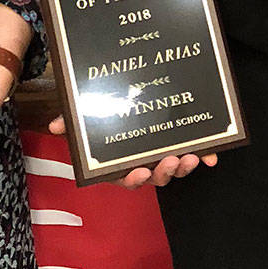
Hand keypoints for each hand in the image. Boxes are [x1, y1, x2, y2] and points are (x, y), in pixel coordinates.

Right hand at [47, 114, 217, 186]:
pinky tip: (213, 156)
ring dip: (184, 167)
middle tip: (170, 160)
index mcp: (122, 161)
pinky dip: (206, 156)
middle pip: (155, 177)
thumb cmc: (106, 111)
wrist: (135, 89)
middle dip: (164, 173)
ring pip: (176, 169)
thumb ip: (72, 121)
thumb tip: (54, 125)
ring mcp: (165, 155)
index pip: (125, 177)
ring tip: (190, 156)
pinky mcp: (184, 145)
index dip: (133, 179)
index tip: (139, 172)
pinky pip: (196, 155)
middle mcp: (144, 162)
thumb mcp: (87, 114)